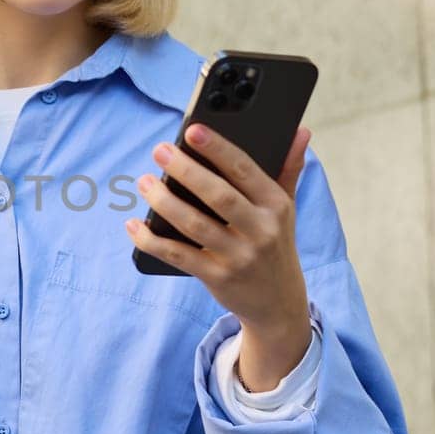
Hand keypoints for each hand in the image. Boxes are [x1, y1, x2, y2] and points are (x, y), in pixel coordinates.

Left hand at [125, 124, 312, 388]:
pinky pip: (179, 256)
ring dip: (164, 202)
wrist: (279, 303)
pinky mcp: (218, 277)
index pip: (245, 170)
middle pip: (218, 196)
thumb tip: (300, 132)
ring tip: (144, 183)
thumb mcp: (286, 209)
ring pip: (194, 225)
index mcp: (275, 205)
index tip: (192, 130)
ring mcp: (239, 256)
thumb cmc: (275, 244)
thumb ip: (288, 169)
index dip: (218, 149)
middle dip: (186, 171)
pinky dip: (152, 241)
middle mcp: (261, 230)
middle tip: (159, 151)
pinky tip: (134, 226)